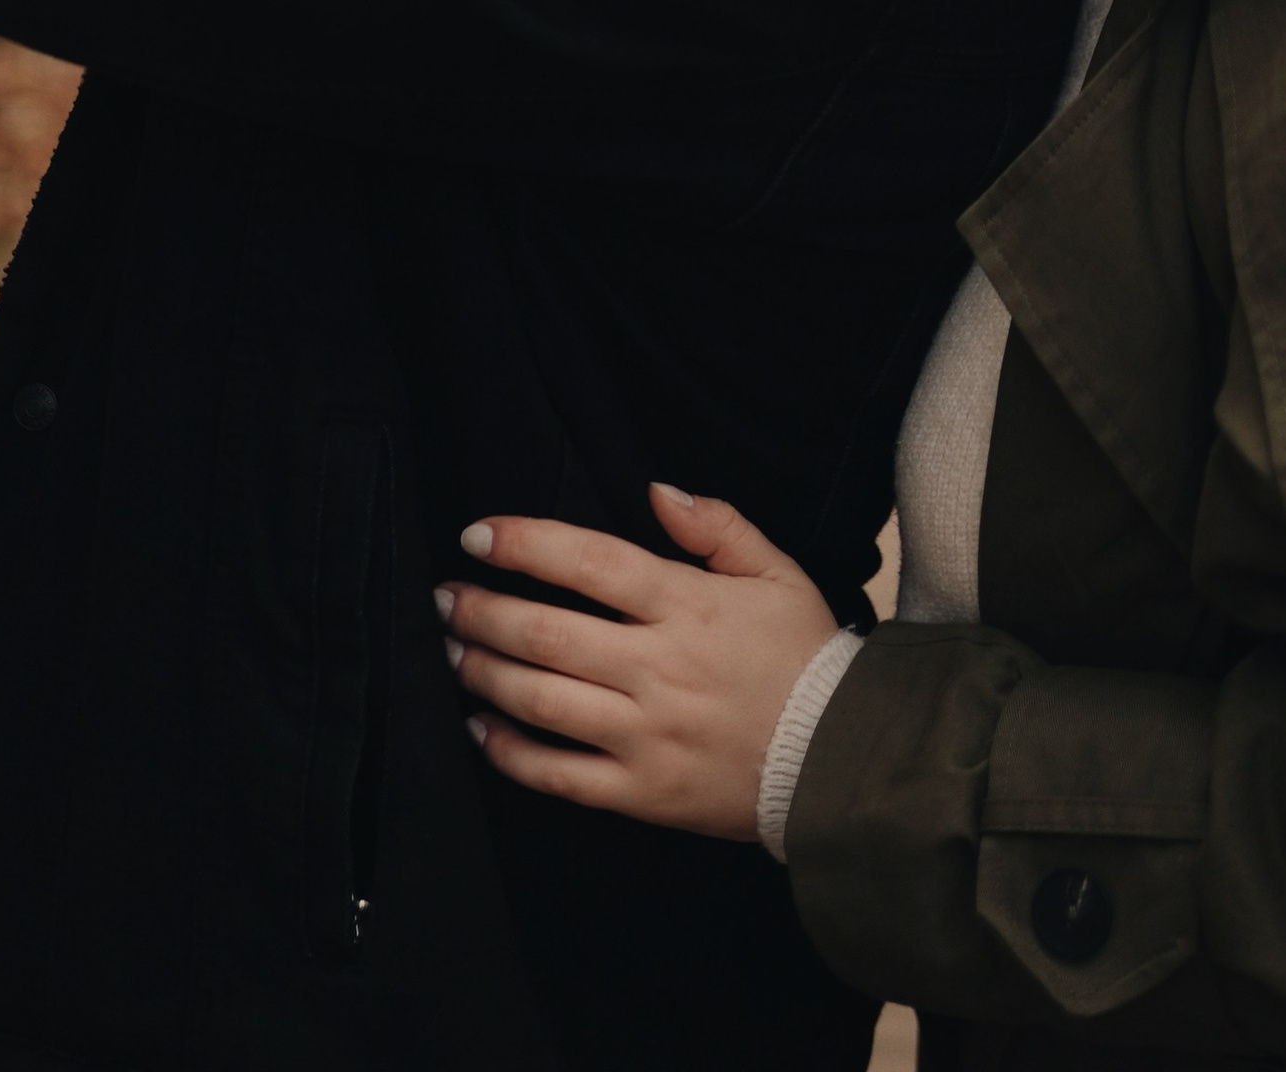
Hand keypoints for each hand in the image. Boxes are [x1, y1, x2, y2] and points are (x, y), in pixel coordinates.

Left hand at [440, 488, 839, 839]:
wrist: (840, 760)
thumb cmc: (804, 656)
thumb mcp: (776, 572)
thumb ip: (717, 525)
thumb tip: (656, 490)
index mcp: (686, 606)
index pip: (588, 561)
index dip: (525, 543)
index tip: (476, 534)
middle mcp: (658, 669)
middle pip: (547, 632)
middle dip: (483, 610)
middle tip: (445, 596)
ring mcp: (646, 736)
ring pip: (542, 702)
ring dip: (485, 672)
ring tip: (453, 650)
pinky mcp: (643, 794)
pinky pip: (559, 776)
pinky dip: (510, 753)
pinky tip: (480, 728)